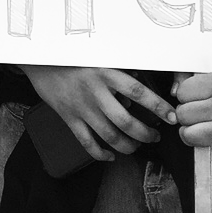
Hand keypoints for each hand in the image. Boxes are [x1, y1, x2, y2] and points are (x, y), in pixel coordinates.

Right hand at [19, 66, 176, 160]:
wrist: (39, 60)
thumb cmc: (72, 57)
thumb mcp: (98, 57)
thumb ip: (119, 72)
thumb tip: (140, 86)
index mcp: (106, 73)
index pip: (139, 92)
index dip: (158, 106)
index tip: (171, 117)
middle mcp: (95, 92)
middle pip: (126, 122)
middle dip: (146, 134)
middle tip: (155, 136)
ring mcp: (81, 107)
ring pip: (110, 136)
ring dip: (128, 146)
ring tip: (137, 146)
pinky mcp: (69, 118)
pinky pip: (88, 143)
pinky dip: (101, 154)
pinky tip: (110, 155)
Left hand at [172, 73, 211, 156]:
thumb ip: (192, 77)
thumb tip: (173, 90)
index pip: (182, 92)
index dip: (186, 94)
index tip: (195, 95)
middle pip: (182, 114)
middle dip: (187, 113)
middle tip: (199, 111)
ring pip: (188, 135)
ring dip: (191, 131)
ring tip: (202, 124)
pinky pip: (206, 148)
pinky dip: (210, 143)